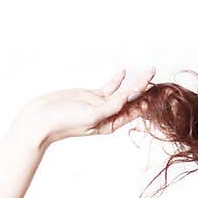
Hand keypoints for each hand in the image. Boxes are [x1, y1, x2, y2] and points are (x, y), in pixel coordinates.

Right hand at [13, 67, 156, 145]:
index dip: (146, 100)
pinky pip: (107, 87)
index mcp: (112, 124)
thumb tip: (128, 97)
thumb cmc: (64, 122)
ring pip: (121, 92)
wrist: (40, 119)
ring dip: (133, 82)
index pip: (134, 111)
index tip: (157, 90)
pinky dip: (116, 80)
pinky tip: (124, 72)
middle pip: (131, 100)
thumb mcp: (91, 115)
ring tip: (148, 72)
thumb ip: (111, 106)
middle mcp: (109, 115)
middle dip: (144, 89)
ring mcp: (100, 105)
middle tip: (154, 74)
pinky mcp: (90, 96)